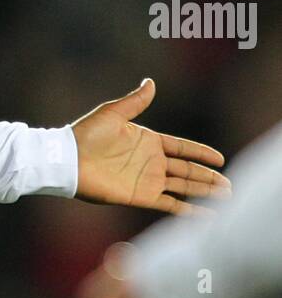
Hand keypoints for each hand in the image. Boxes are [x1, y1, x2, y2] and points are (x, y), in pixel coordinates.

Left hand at [71, 78, 228, 213]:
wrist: (68, 160)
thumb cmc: (86, 134)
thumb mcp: (113, 113)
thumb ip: (135, 102)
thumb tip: (150, 82)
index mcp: (148, 141)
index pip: (182, 147)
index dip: (200, 153)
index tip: (220, 159)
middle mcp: (151, 162)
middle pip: (187, 170)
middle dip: (208, 177)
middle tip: (230, 184)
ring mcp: (146, 180)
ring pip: (183, 187)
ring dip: (204, 191)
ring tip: (226, 197)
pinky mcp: (140, 195)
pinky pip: (169, 204)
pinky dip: (187, 210)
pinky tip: (204, 215)